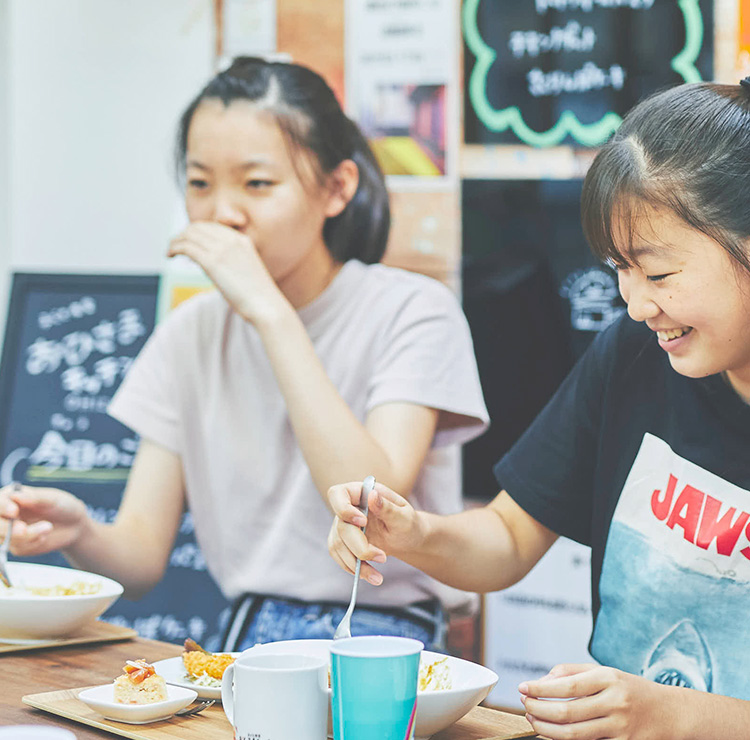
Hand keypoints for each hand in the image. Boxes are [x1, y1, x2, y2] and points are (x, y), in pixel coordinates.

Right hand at [0, 484, 88, 555]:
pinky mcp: (17, 545)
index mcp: (12, 497)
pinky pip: (18, 548)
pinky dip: (33, 543)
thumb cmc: (62, 506)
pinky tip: (44, 535)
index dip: (2, 507)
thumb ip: (34, 498)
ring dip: (27, 535)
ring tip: (48, 527)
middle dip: (8, 528)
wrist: (74, 524)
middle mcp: (6, 515)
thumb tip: (15, 495)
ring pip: (5, 538)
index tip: (14, 511)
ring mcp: (9, 531)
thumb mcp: (52, 499)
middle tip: (24, 529)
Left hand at [168, 221, 284, 324]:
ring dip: (175, 241)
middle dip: (183, 234)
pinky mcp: (213, 262)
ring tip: (170, 251)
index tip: (188, 242)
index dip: (196, 232)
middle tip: (175, 246)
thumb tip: (207, 263)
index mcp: (242, 240)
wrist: (266, 306)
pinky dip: (174, 248)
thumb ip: (229, 262)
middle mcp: (232, 241)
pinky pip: (187, 247)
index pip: (212, 226)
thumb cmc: (258, 296)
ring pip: (189, 234)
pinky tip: (170, 255)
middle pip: (198, 227)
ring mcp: (222, 250)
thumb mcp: (245, 270)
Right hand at [327, 481, 424, 585]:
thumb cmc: (408, 523)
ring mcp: (343, 525)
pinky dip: (353, 568)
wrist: (407, 540)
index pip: (338, 494)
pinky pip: (338, 556)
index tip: (362, 522)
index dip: (344, 508)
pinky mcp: (342, 542)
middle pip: (340, 526)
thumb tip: (372, 495)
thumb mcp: (404, 517)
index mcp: (361, 493)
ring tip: (377, 577)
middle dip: (360, 547)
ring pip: (338, 544)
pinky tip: (369, 575)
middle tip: (382, 558)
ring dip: (356, 563)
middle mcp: (348, 507)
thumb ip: (388, 508)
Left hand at [519, 663, 675, 739]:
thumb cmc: (629, 689)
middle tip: (524, 706)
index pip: (566, 686)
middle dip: (538, 711)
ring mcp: (621, 728)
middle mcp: (615, 702)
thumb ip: (571, 673)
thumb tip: (541, 682)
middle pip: (567, 713)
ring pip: (574, 735)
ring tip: (533, 721)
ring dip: (547, 730)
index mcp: (608, 678)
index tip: (522, 687)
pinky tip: (553, 735)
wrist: (671, 713)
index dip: (539, 689)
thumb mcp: (603, 672)